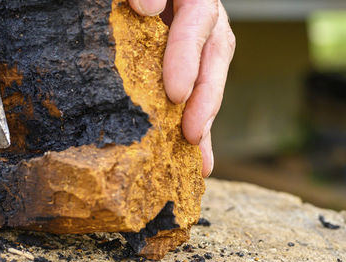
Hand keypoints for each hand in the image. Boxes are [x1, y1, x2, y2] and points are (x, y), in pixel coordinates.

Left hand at [129, 0, 235, 176]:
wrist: (132, 0)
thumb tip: (149, 8)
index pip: (198, 18)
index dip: (187, 56)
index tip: (175, 91)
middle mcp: (198, 12)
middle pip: (214, 54)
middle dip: (205, 98)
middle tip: (191, 133)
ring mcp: (193, 37)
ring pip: (209, 78)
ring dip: (205, 120)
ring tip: (200, 160)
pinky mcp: (181, 61)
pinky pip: (194, 92)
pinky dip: (196, 126)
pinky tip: (197, 161)